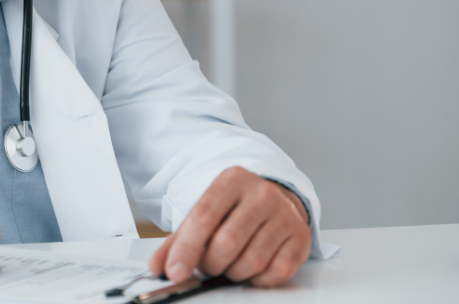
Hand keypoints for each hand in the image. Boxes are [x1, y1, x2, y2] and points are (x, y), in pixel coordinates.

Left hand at [148, 166, 311, 286]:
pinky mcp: (301, 238)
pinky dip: (258, 279)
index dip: (186, 248)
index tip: (175, 272)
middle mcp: (261, 193)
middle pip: (226, 243)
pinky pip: (276, 273)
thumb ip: (178, 239)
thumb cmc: (234, 209)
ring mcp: (285, 215)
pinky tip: (252, 268)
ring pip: (251, 262)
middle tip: (207, 265)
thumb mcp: (205, 212)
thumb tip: (158, 267)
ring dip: (233, 273)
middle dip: (210, 264)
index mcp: (232, 180)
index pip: (203, 216)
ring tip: (229, 264)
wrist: (276, 198)